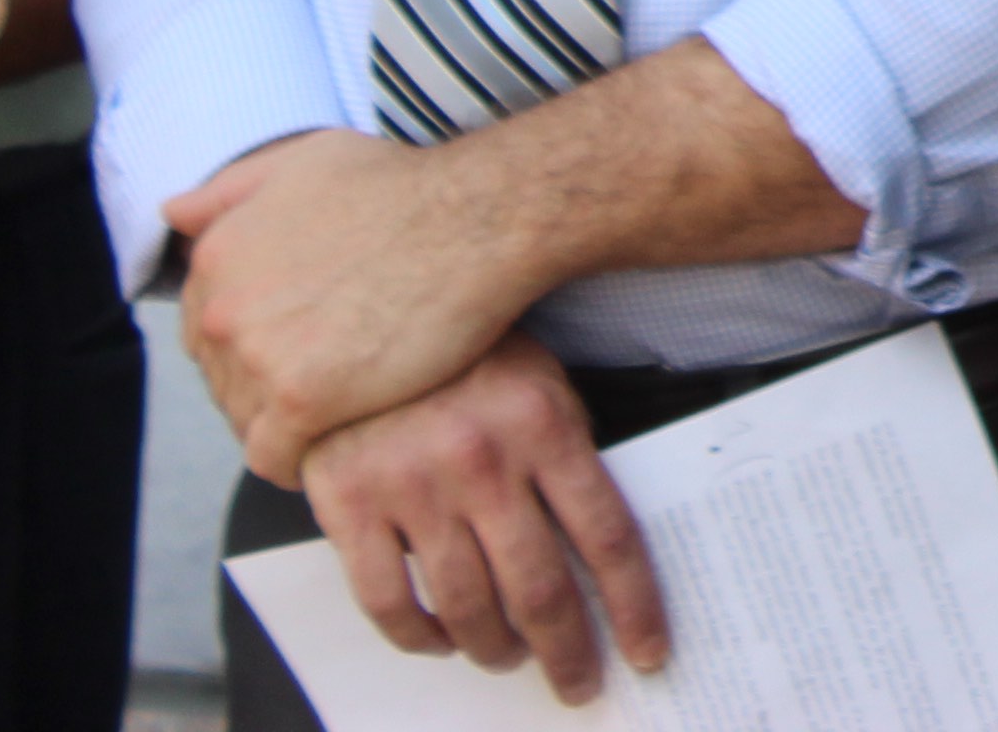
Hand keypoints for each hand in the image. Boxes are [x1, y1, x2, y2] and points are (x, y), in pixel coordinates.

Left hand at [172, 128, 550, 479]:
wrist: (478, 220)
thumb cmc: (405, 185)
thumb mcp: (307, 162)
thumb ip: (232, 190)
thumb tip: (173, 212)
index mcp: (217, 256)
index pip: (206, 328)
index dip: (251, 343)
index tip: (294, 349)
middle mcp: (225, 310)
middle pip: (223, 379)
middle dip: (263, 386)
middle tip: (322, 385)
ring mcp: (260, 358)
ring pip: (245, 420)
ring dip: (281, 425)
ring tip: (333, 417)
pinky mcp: (302, 402)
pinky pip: (273, 458)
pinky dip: (296, 463)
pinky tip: (327, 452)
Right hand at [301, 335, 668, 704]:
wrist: (352, 315)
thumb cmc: (462, 355)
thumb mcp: (536, 381)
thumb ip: (564, 453)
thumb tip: (602, 552)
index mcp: (544, 424)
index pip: (609, 537)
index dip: (635, 606)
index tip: (649, 652)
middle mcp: (482, 459)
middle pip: (541, 588)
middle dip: (568, 651)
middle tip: (579, 683)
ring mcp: (412, 485)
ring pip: (467, 605)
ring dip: (496, 648)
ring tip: (511, 659)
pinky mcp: (349, 504)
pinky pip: (388, 601)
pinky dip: (420, 637)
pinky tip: (440, 640)